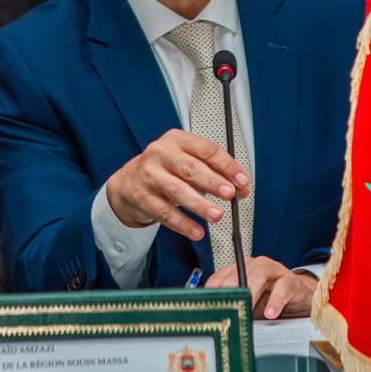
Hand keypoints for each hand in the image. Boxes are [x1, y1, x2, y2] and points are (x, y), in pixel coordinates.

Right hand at [105, 129, 249, 240]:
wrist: (129, 182)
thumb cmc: (165, 169)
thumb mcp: (187, 160)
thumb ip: (214, 172)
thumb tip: (241, 187)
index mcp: (177, 140)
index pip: (207, 150)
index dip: (227, 166)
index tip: (241, 180)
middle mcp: (161, 154)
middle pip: (191, 168)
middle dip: (213, 182)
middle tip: (229, 194)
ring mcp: (149, 175)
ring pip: (177, 191)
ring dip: (200, 205)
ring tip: (216, 215)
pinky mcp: (142, 197)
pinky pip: (165, 213)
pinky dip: (183, 224)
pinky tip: (197, 231)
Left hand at [206, 257, 316, 319]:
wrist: (301, 297)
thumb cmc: (272, 300)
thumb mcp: (251, 306)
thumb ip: (237, 308)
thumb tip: (218, 320)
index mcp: (242, 269)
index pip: (222, 276)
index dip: (214, 289)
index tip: (207, 304)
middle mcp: (256, 266)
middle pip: (239, 273)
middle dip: (231, 290)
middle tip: (226, 306)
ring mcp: (274, 271)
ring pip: (259, 275)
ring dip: (251, 293)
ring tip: (246, 308)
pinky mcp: (291, 280)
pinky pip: (283, 287)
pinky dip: (275, 301)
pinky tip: (270, 313)